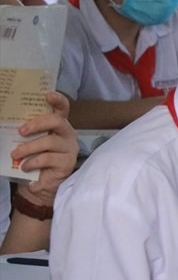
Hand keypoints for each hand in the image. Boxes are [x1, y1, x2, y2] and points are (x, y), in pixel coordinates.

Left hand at [11, 92, 77, 207]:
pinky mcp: (67, 163)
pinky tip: (24, 166)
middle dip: (37, 123)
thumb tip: (7, 121)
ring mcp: (69, 148)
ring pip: (49, 141)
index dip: (58, 100)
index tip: (47, 95)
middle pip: (57, 121)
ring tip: (14, 154)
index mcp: (58, 125)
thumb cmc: (33, 159)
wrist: (39, 184)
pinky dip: (32, 162)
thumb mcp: (28, 142)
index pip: (63, 108)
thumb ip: (25, 131)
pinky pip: (47, 158)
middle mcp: (67, 134)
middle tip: (21, 130)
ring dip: (28, 147)